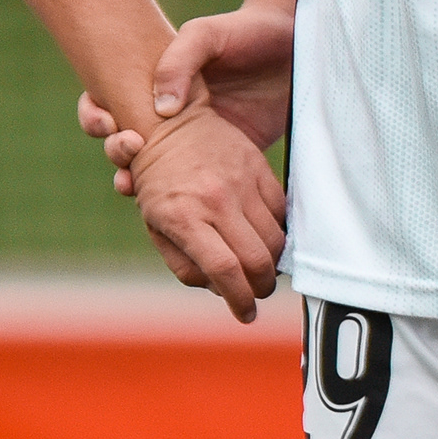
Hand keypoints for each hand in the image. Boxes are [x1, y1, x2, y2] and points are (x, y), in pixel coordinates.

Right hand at [76, 0, 295, 191]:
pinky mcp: (225, 167)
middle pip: (122, 144)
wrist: (295, 47)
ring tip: (133, 185)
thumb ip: (179, 61)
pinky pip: (196, 193)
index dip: (94, 116)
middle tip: (128, 147)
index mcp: (152, 84)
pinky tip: (178, 203)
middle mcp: (167, 118)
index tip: (107, 121)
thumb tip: (161, 107)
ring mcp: (195, 146)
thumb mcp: (207, 35)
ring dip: (136, 183)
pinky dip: (181, 204)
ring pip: (152, 175)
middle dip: (115, 151)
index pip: (105, 102)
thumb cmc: (245, 32)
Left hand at [130, 104, 284, 322]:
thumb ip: (184, 263)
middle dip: (261, 288)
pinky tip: (266, 236)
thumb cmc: (157, 182)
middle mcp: (215, 200)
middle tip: (256, 292)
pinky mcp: (258, 167)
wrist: (169, 124)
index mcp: (184, 218)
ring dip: (273, 263)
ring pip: (276, 239)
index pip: (225, 271)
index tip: (245, 314)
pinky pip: (281, 210)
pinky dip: (279, 231)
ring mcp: (240, 182)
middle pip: (257, 260)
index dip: (240, 300)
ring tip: (261, 267)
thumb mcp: (155, 226)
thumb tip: (219, 288)